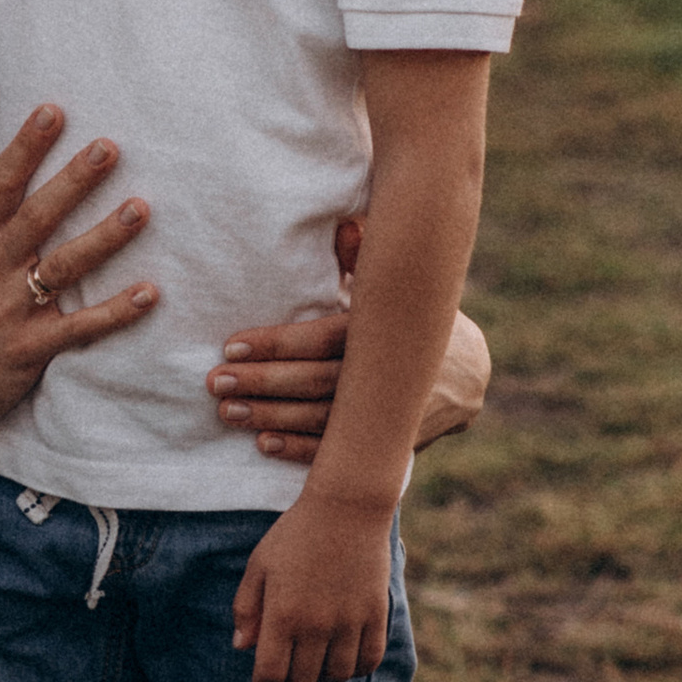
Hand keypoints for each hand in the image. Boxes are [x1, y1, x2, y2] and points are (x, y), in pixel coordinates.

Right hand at [0, 105, 155, 453]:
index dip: (25, 147)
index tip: (52, 111)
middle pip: (38, 216)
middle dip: (74, 180)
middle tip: (110, 146)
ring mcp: (14, 311)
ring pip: (66, 266)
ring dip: (105, 237)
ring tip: (142, 209)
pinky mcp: (32, 349)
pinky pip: (80, 327)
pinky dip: (115, 312)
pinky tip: (150, 292)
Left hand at [207, 218, 490, 461]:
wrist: (466, 373)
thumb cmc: (411, 318)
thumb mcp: (394, 290)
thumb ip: (364, 264)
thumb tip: (346, 228)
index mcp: (387, 330)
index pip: (324, 338)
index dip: (278, 344)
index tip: (231, 344)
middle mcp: (392, 374)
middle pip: (319, 381)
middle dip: (264, 383)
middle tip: (216, 382)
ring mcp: (394, 414)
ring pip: (326, 420)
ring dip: (274, 417)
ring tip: (229, 411)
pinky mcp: (392, 445)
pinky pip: (342, 453)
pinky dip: (302, 449)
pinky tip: (263, 442)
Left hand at [231, 485, 393, 681]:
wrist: (346, 508)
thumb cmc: (295, 534)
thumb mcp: (259, 565)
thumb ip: (247, 607)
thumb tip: (242, 647)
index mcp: (283, 614)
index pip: (270, 674)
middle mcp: (317, 625)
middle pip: (303, 679)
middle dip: (289, 681)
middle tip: (286, 668)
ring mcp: (350, 622)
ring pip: (336, 676)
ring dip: (321, 678)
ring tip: (314, 664)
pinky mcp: (375, 615)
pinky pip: (368, 661)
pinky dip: (354, 669)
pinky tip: (343, 659)